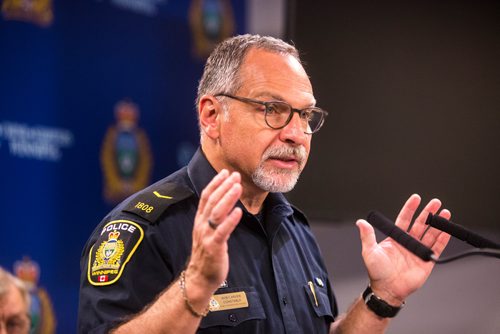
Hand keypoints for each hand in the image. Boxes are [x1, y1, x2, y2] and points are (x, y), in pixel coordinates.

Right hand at [186, 169, 242, 292]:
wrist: (199, 277)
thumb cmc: (207, 254)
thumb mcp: (207, 232)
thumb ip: (213, 218)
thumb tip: (224, 202)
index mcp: (200, 220)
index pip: (206, 196)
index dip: (215, 183)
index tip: (225, 172)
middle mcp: (201, 225)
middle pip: (212, 201)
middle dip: (224, 186)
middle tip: (235, 175)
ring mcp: (206, 235)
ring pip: (216, 212)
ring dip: (227, 198)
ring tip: (237, 186)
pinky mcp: (214, 246)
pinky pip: (222, 231)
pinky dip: (230, 220)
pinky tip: (238, 211)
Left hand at [356, 194, 450, 304]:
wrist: (387, 289)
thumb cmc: (377, 272)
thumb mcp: (370, 251)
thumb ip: (367, 236)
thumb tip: (360, 222)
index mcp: (396, 238)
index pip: (405, 219)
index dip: (410, 208)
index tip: (416, 198)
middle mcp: (408, 242)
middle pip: (420, 224)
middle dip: (428, 212)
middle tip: (435, 202)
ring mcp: (418, 251)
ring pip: (430, 233)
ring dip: (438, 223)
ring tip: (445, 213)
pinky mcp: (427, 261)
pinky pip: (437, 248)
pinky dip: (443, 239)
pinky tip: (448, 230)